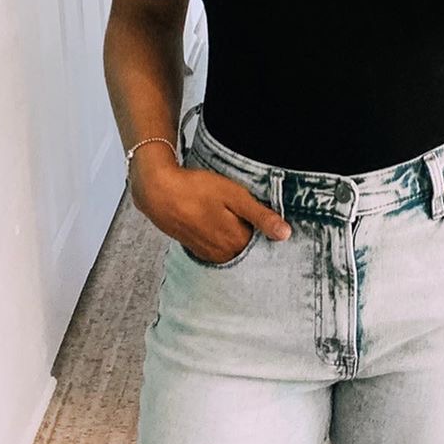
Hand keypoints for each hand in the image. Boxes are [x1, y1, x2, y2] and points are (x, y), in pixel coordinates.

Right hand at [134, 165, 291, 263]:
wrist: (158, 191)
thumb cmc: (196, 189)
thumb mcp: (234, 196)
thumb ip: (261, 216)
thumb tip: (286, 234)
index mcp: (236, 242)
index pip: (264, 243)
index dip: (266, 229)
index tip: (265, 216)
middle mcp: (223, 254)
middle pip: (249, 248)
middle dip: (252, 234)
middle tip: (246, 213)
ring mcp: (208, 253)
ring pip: (233, 248)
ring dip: (236, 236)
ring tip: (229, 215)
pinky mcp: (197, 249)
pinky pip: (218, 248)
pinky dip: (222, 238)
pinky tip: (217, 222)